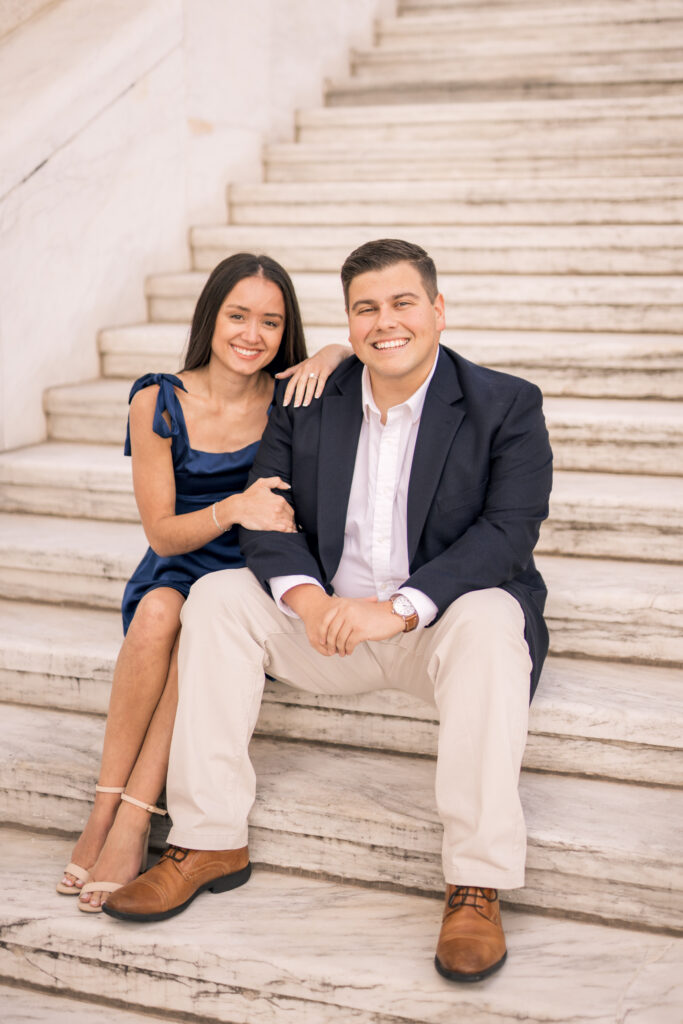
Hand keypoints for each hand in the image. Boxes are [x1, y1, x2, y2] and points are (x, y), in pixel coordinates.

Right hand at [228, 477, 295, 532]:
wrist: (238, 507)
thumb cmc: (249, 496)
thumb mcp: (262, 483)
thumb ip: (277, 482)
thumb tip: (288, 486)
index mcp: (279, 499)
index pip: (291, 509)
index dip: (291, 514)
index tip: (290, 517)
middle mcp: (279, 508)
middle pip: (291, 517)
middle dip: (292, 520)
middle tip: (293, 524)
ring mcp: (275, 518)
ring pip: (289, 524)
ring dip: (292, 527)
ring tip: (294, 530)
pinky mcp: (270, 526)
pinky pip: (285, 530)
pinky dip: (290, 531)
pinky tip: (292, 533)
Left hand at [275, 343, 350, 406]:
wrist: (331, 352)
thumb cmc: (315, 361)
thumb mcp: (302, 365)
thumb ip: (290, 372)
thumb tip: (276, 376)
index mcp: (300, 370)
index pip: (292, 383)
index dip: (288, 393)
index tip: (285, 404)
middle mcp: (307, 369)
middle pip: (300, 384)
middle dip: (297, 395)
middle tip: (296, 406)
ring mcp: (316, 369)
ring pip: (310, 383)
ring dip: (308, 394)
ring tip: (305, 404)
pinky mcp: (326, 369)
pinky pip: (322, 380)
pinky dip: (319, 388)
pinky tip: (317, 396)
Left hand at [285, 586, 403, 655]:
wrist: (391, 614)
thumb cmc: (373, 613)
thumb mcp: (355, 608)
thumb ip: (342, 614)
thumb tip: (328, 629)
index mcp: (343, 605)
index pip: (325, 621)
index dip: (322, 632)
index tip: (322, 641)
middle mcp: (346, 611)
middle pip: (331, 632)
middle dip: (330, 644)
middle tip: (331, 651)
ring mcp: (353, 621)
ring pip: (340, 640)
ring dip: (339, 649)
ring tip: (341, 653)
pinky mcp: (361, 631)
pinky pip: (349, 644)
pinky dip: (348, 650)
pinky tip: (349, 651)